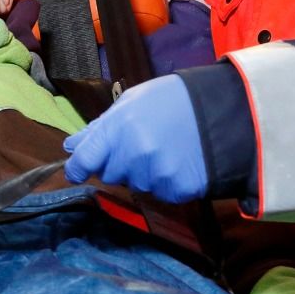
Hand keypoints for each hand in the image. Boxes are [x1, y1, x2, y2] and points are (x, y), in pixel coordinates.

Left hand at [63, 74, 207, 202]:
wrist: (221, 109)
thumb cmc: (171, 100)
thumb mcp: (131, 102)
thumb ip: (100, 127)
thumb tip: (73, 146)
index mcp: (118, 129)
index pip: (84, 160)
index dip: (78, 168)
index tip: (78, 170)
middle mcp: (134, 154)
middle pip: (110, 174)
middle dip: (119, 163)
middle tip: (140, 144)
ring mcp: (156, 174)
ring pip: (136, 185)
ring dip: (144, 173)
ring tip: (164, 148)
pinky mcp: (177, 189)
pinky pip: (161, 193)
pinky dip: (166, 182)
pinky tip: (178, 161)